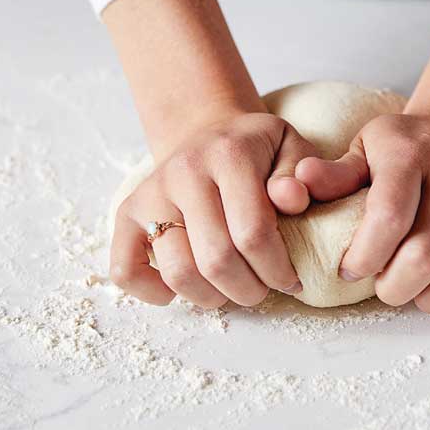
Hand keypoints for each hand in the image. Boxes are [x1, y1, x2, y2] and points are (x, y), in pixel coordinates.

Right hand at [110, 111, 317, 307]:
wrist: (206, 131)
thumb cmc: (255, 150)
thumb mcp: (291, 147)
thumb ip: (303, 174)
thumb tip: (292, 198)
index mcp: (228, 155)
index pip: (253, 233)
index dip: (278, 269)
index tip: (291, 279)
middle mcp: (183, 173)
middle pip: (216, 259)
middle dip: (249, 289)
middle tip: (263, 288)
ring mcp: (150, 194)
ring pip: (178, 272)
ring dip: (211, 297)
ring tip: (231, 289)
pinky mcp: (126, 215)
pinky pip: (125, 270)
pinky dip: (153, 292)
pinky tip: (182, 289)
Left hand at [296, 107, 429, 312]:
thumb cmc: (405, 147)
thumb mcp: (363, 148)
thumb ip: (333, 175)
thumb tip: (296, 186)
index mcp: (410, 152)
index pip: (389, 217)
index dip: (365, 257)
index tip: (350, 270)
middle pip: (427, 255)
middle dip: (396, 289)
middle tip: (384, 289)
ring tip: (416, 294)